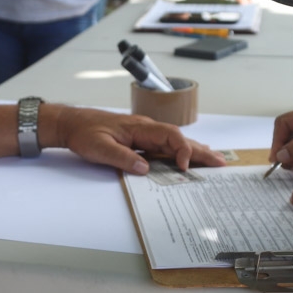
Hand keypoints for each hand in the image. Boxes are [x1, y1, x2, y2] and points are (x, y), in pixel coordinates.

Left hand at [46, 105, 225, 173]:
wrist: (72, 124)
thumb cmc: (84, 133)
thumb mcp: (100, 148)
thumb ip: (123, 158)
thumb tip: (145, 168)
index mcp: (140, 127)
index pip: (170, 136)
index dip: (182, 150)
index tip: (183, 168)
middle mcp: (147, 128)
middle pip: (180, 138)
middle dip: (201, 151)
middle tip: (221, 163)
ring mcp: (146, 133)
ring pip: (176, 142)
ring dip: (195, 152)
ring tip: (215, 162)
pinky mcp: (142, 140)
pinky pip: (166, 146)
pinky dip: (182, 152)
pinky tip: (191, 158)